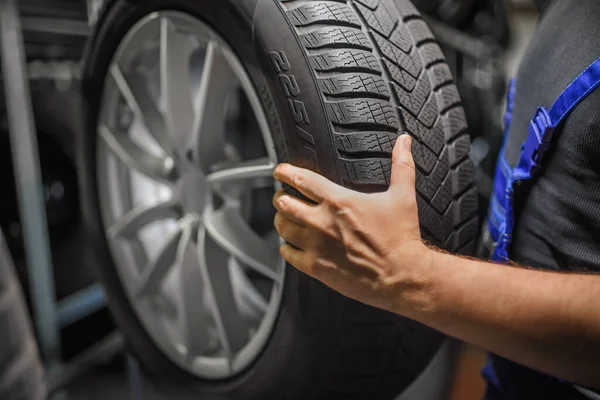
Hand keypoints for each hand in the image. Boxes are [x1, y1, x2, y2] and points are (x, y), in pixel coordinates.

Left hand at [273, 134, 433, 314]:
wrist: (401, 276)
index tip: (280, 171)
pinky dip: (286, 247)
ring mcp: (316, 245)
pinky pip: (288, 254)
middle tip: (281, 196)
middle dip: (279, 197)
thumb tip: (404, 141)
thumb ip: (401, 165)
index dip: (285, 172)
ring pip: (282, 227)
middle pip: (284, 203)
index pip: (302, 180)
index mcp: (339, 201)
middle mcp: (322, 222)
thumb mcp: (403, 197)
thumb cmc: (401, 238)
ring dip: (281, 220)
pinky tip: (290, 245)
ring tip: (284, 218)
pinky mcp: (315, 267)